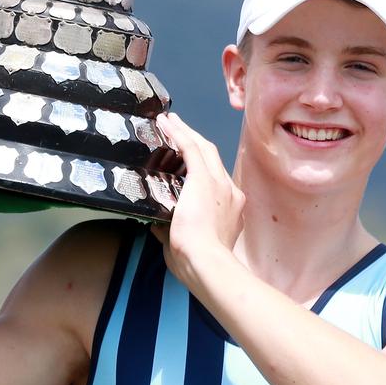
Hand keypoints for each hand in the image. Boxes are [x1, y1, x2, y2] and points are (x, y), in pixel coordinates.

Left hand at [151, 112, 244, 283]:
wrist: (207, 263)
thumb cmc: (197, 263)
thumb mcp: (184, 244)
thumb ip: (171, 230)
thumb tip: (155, 222)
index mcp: (229, 209)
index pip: (215, 180)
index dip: (201, 167)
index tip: (187, 163)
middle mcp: (230, 192)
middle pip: (213, 158)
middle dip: (196, 142)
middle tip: (179, 130)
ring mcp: (219, 184)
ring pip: (204, 149)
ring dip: (186, 133)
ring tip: (171, 122)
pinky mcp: (204, 178)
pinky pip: (191, 147)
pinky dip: (178, 133)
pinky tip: (166, 123)